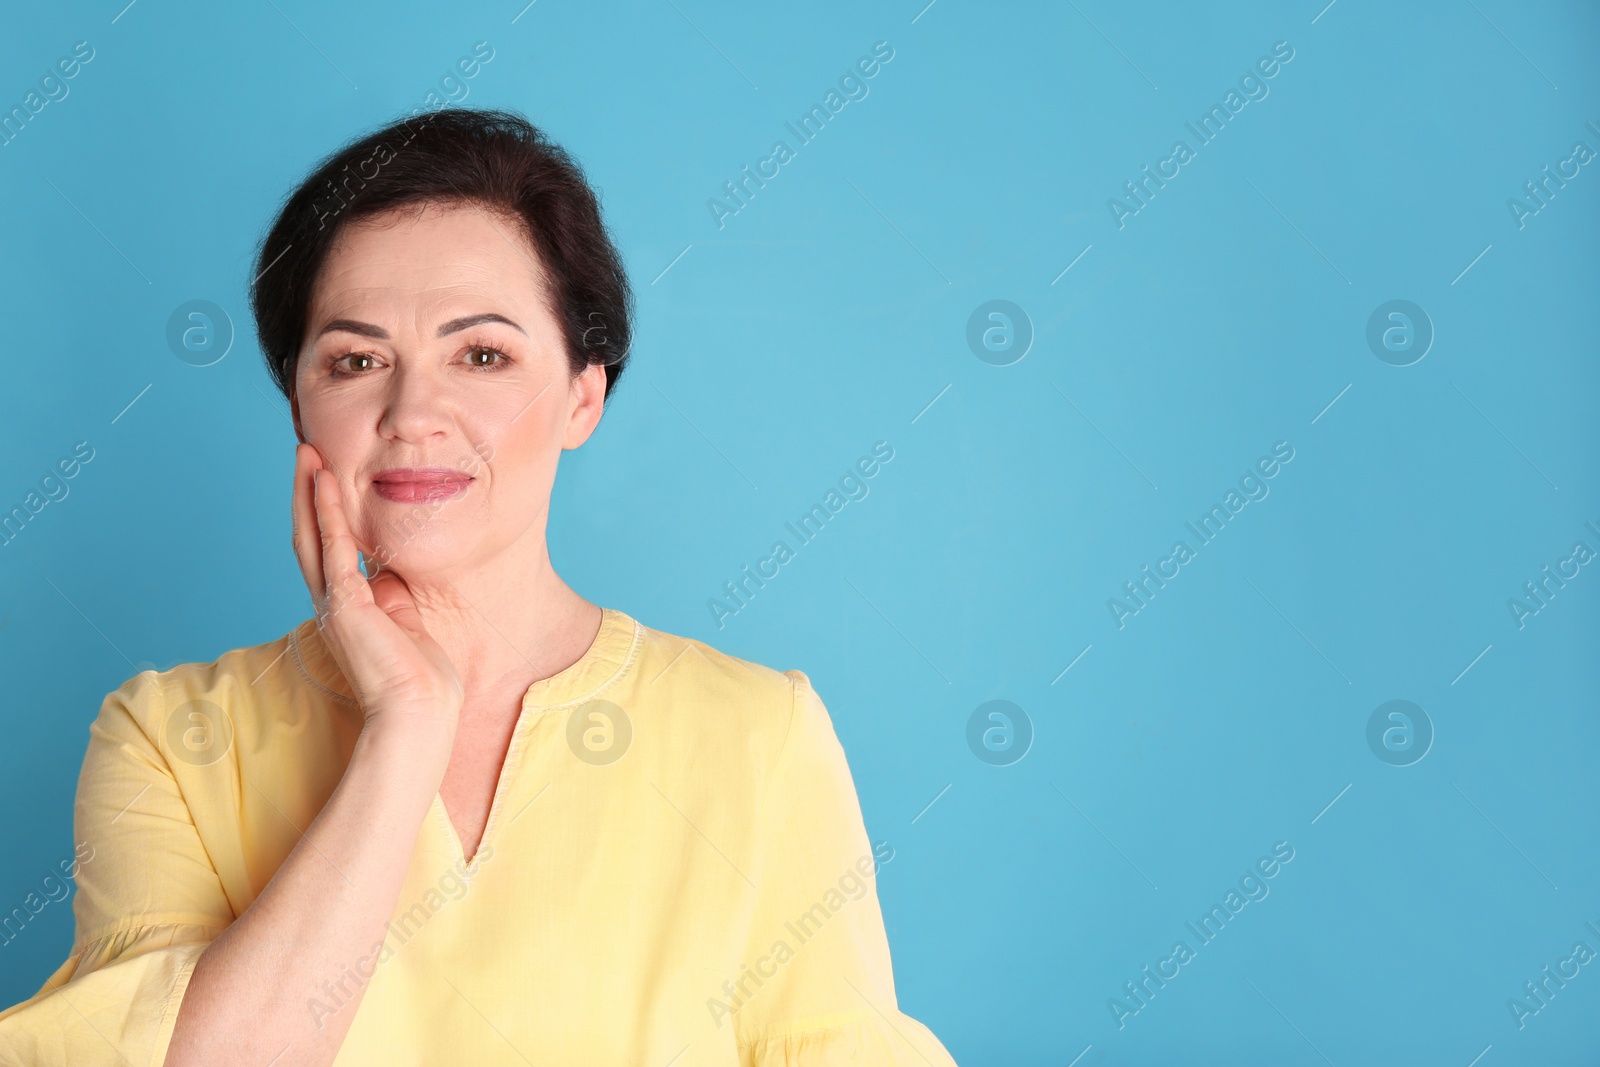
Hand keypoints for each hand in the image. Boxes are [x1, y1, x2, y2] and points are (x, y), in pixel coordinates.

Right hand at [291, 443, 464, 739]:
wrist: (420, 710)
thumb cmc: (421, 675)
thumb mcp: (406, 618)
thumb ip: (392, 590)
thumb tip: (389, 565)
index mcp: (346, 607)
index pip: (327, 549)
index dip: (322, 511)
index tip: (325, 475)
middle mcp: (331, 603)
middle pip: (308, 535)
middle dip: (305, 493)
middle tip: (304, 451)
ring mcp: (334, 603)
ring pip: (311, 536)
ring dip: (307, 493)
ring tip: (306, 453)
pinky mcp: (345, 605)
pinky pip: (333, 548)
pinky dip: (327, 513)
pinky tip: (325, 482)